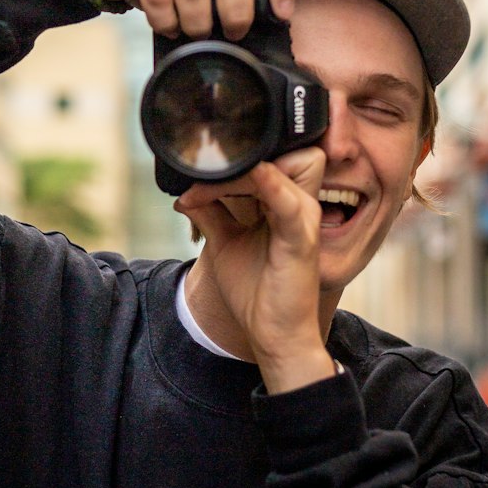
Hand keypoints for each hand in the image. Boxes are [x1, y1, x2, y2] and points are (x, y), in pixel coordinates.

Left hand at [175, 146, 334, 393]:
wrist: (272, 336)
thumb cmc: (256, 291)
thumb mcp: (224, 243)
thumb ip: (209, 212)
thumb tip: (183, 192)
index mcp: (284, 201)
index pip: (268, 155)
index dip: (236, 155)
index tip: (194, 169)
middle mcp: (299, 203)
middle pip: (280, 152)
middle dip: (239, 157)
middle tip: (200, 176)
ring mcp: (304, 218)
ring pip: (281, 167)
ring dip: (238, 173)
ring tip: (201, 192)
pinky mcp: (301, 238)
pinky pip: (288, 202)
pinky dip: (266, 185)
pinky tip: (243, 183)